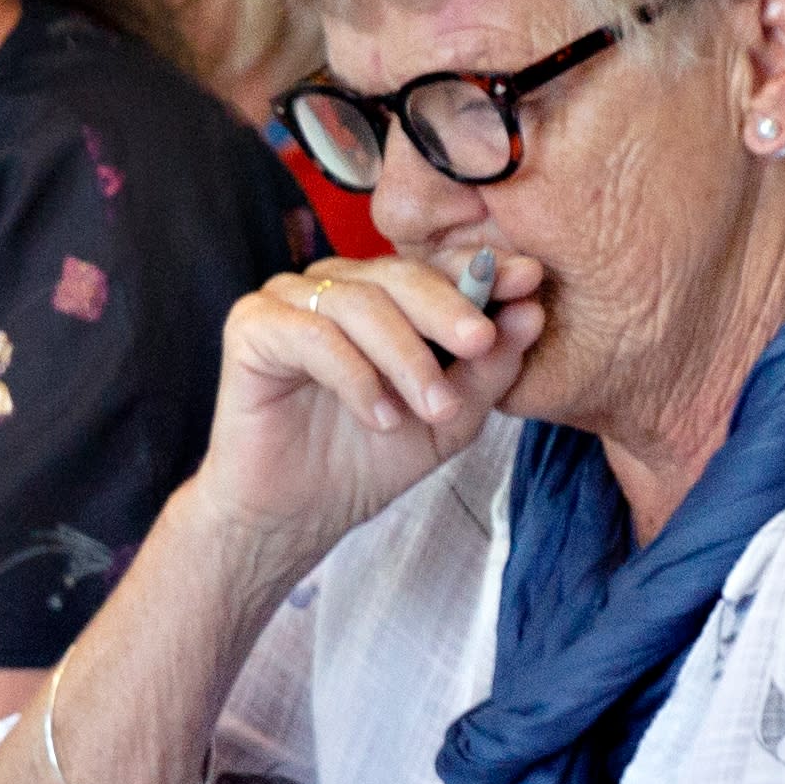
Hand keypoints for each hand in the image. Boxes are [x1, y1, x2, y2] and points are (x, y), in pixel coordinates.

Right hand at [189, 253, 543, 568]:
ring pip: (360, 302)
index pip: (435, 266)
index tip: (528, 281)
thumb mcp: (448, 420)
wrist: (295, 516)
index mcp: (384, 295)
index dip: (480, 271)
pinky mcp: (251, 326)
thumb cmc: (366, 462)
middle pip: (399, 274)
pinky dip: (355, 376)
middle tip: (482, 343)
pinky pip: (312, 334)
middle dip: (448, 308)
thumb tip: (533, 312)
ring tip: (434, 410)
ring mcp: (290, 300)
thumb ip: (489, 369)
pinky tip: (380, 418)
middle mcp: (336, 286)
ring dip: (406, 357)